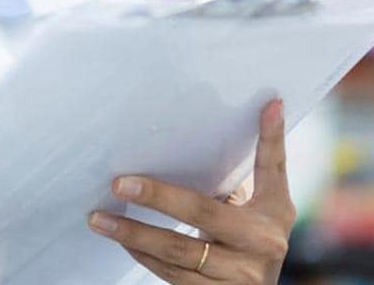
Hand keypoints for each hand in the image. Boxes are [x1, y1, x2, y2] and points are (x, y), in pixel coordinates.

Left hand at [87, 99, 294, 283]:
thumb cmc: (258, 236)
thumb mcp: (268, 205)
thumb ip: (256, 168)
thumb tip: (258, 110)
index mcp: (272, 215)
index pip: (271, 169)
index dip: (270, 138)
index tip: (268, 106)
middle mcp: (259, 247)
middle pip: (201, 215)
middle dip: (158, 197)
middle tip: (120, 183)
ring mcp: (236, 277)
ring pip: (177, 253)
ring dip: (135, 234)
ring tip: (101, 219)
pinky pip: (171, 276)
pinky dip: (144, 256)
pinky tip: (123, 240)